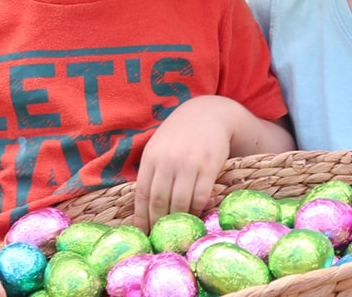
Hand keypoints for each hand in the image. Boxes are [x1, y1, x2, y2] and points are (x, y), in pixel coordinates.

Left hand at [133, 96, 234, 230]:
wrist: (209, 114)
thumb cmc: (180, 135)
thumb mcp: (159, 146)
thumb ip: (152, 171)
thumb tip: (143, 206)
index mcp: (151, 156)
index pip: (142, 193)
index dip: (141, 216)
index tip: (142, 232)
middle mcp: (168, 160)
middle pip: (159, 200)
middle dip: (158, 222)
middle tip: (160, 236)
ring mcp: (189, 163)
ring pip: (180, 201)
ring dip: (178, 219)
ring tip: (177, 229)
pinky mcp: (209, 165)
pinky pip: (201, 195)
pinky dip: (197, 209)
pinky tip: (195, 214)